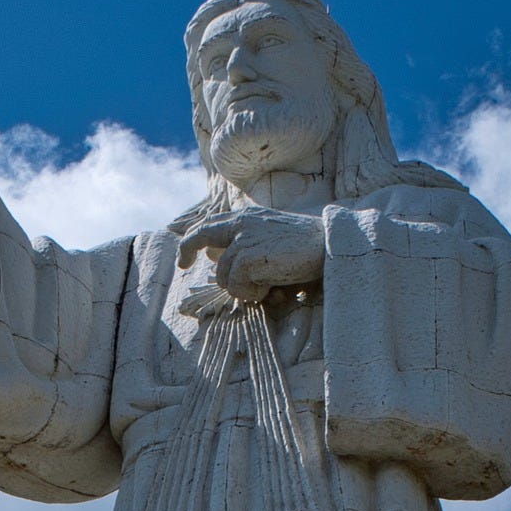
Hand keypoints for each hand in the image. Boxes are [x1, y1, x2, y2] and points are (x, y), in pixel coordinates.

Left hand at [176, 208, 323, 303]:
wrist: (327, 244)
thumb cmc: (303, 246)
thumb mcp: (268, 237)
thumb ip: (242, 242)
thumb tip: (213, 255)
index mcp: (245, 217)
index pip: (209, 223)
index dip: (193, 239)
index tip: (186, 255)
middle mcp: (240, 224)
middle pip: (199, 235)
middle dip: (186, 250)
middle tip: (183, 264)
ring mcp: (243, 239)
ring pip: (222, 274)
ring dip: (240, 288)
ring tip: (266, 286)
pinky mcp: (248, 256)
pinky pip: (235, 284)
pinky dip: (250, 293)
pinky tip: (269, 289)